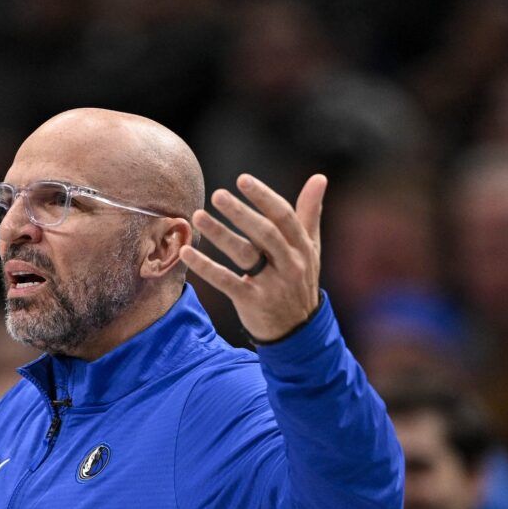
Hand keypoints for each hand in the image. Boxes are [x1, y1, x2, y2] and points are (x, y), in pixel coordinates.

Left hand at [180, 172, 326, 342]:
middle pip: (265, 233)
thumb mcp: (310, 249)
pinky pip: (226, 281)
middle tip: (217, 194)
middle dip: (241, 213)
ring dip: (220, 234)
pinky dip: (206, 267)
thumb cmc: (300, 281)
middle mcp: (290, 264)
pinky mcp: (253, 302)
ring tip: (198, 216)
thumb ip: (310, 213)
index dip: (263, 197)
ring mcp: (272, 285)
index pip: (284, 216)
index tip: (242, 180)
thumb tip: (319, 177)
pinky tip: (187, 253)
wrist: (298, 331)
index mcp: (302, 247)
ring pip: (245, 254)